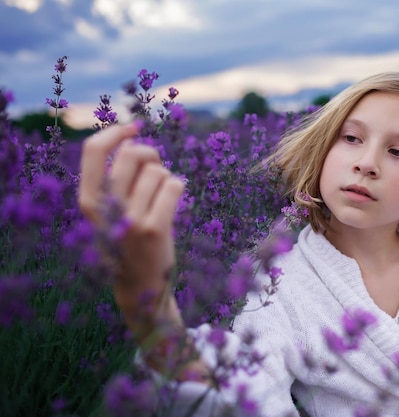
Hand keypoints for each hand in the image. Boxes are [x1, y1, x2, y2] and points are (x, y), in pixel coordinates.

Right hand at [79, 123, 182, 321]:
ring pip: (157, 171)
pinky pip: (174, 185)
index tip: (134, 128)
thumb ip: (114, 179)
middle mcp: (106, 208)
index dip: (116, 132)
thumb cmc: (128, 239)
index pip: (93, 150)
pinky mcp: (155, 228)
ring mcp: (130, 219)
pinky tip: (174, 202)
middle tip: (156, 169)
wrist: (141, 285)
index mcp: (88, 201)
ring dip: (165, 177)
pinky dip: (178, 187)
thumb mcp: (109, 211)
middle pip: (131, 153)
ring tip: (162, 197)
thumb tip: (132, 138)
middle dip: (150, 154)